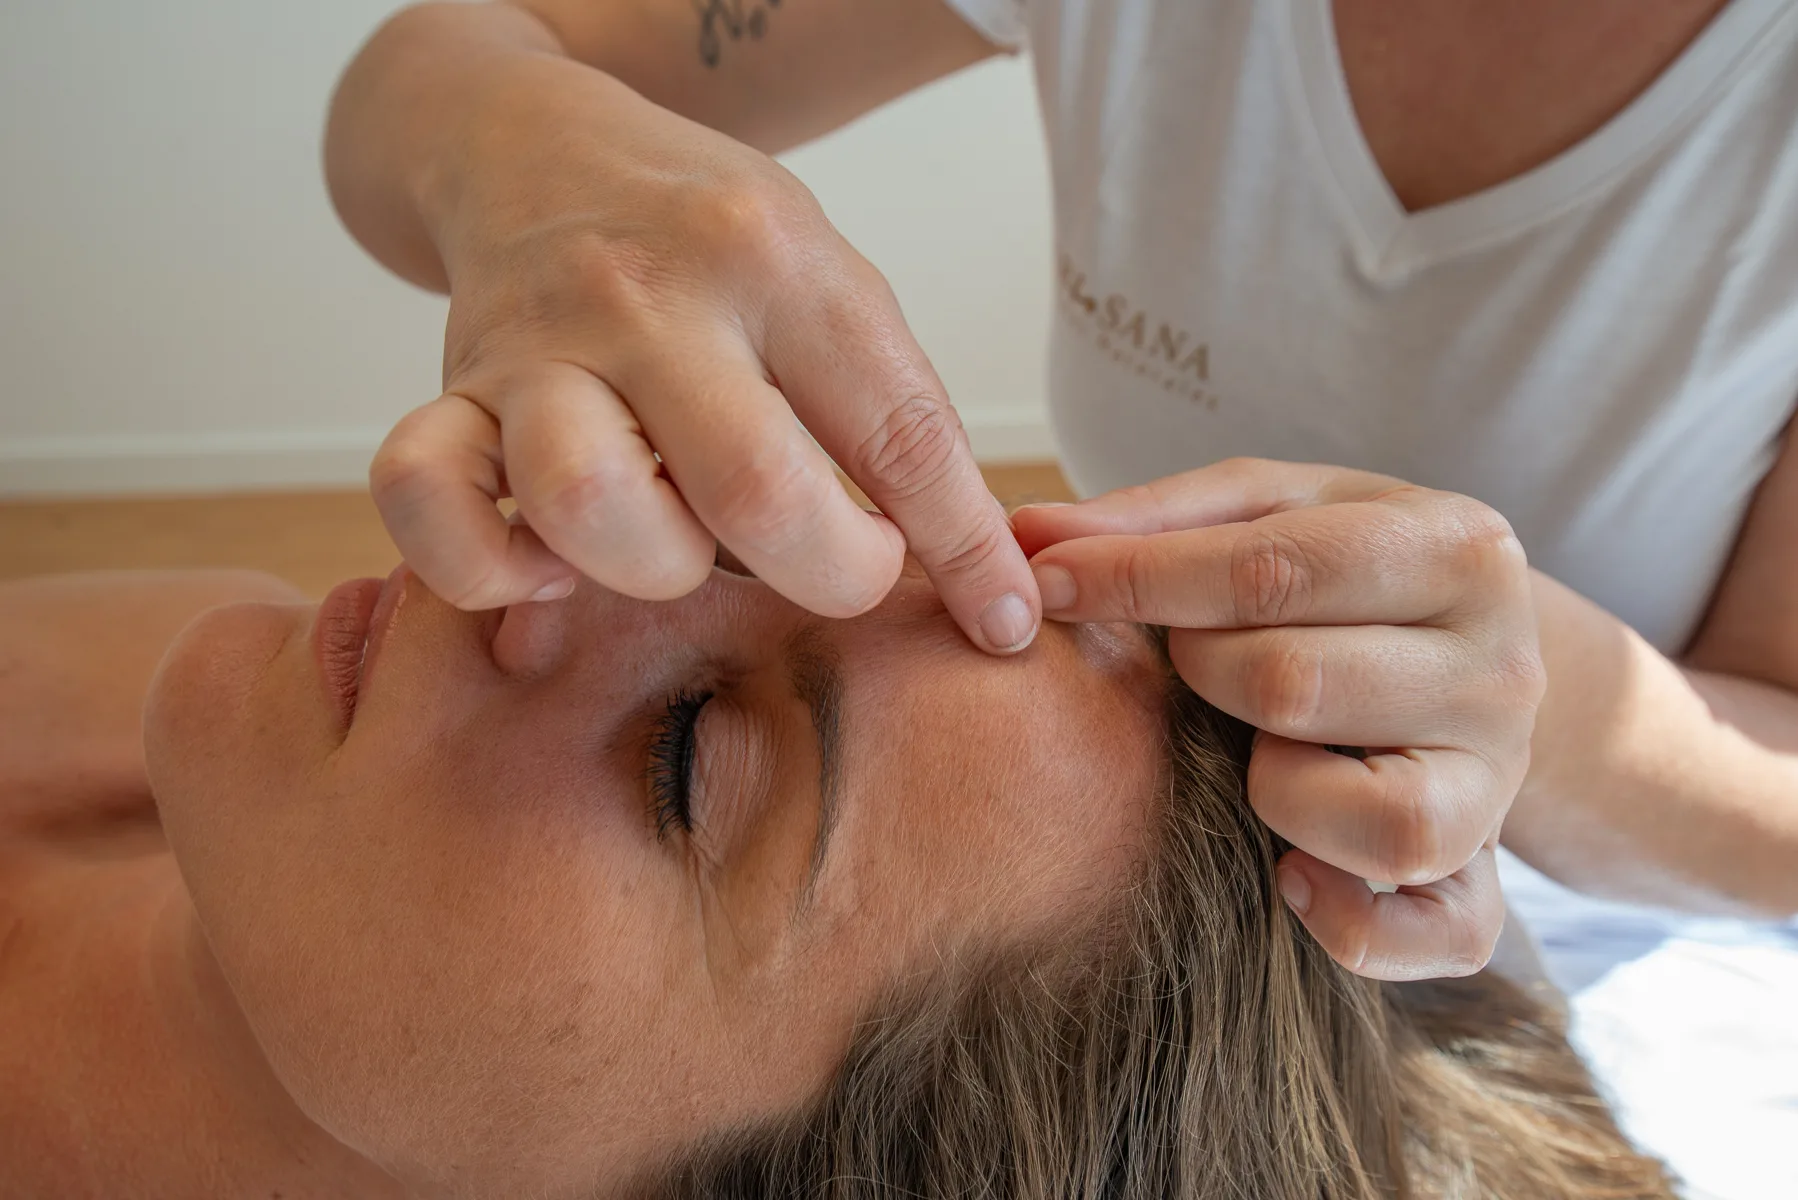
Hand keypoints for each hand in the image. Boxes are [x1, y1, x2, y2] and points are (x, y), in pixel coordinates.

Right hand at [367, 64, 1037, 651]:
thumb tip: (982, 585)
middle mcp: (650, 296)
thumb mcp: (825, 282)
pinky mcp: (447, 393)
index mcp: (774, 259)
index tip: (993, 618)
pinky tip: (550, 563)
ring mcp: (536, 346)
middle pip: (753, 489)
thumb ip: (893, 418)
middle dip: (826, 573)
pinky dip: (491, 569)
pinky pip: (426, 507)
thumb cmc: (705, 241)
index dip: (960, 547)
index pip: (897, 431)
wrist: (531, 144)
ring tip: (682, 541)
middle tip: (836, 565)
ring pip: (590, 503)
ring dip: (658, 568)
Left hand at [1013, 459, 1544, 979]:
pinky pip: (1433, 932)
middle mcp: (1500, 669)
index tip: (1046, 582)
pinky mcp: (1487, 874)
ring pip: (1377, 822)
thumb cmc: (1343, 570)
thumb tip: (1022, 537)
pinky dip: (1345, 917)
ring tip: (1258, 750)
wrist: (1472, 649)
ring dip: (1274, 790)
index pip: (1272, 570)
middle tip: (1190, 661)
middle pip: (1297, 687)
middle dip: (1203, 674)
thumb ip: (1154, 520)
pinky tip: (1287, 868)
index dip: (1140, 579)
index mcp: (1454, 547)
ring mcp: (1498, 783)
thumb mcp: (1270, 510)